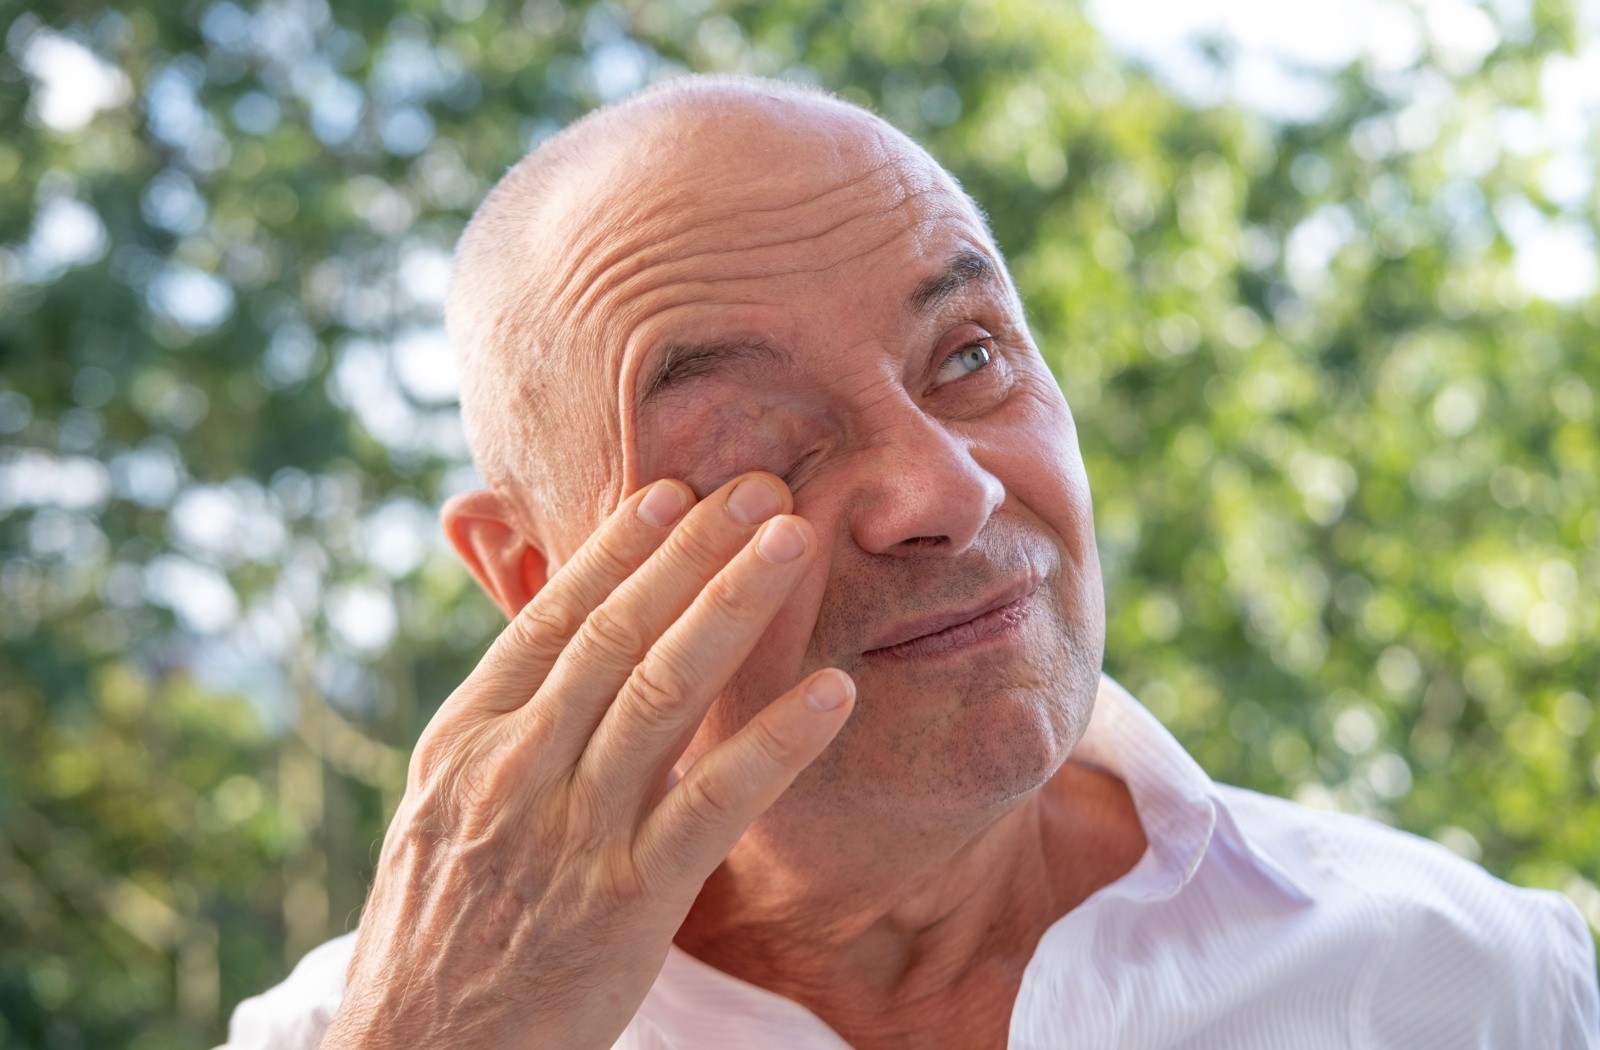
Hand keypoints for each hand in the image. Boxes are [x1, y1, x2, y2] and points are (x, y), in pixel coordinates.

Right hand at [320, 473, 853, 1048]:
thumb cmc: (442, 929)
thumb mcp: (443, 809)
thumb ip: (507, 724)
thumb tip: (569, 642)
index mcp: (466, 738)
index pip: (553, 619)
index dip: (620, 548)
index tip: (675, 488)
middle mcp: (514, 769)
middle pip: (616, 634)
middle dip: (693, 550)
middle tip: (761, 485)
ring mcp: (570, 832)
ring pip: (662, 694)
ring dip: (733, 606)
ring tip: (792, 540)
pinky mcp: (626, 901)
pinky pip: (712, 805)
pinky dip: (774, 742)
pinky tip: (831, 693)